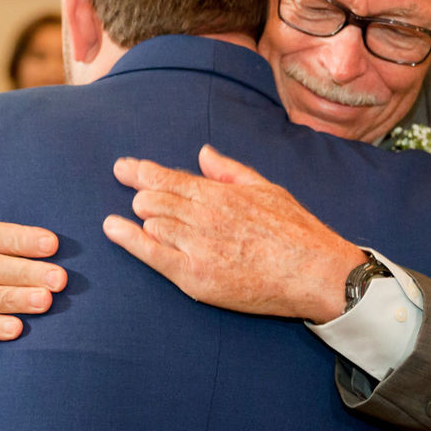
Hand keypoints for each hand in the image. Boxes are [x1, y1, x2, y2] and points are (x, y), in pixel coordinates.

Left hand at [102, 145, 367, 323]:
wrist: (316, 272)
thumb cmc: (297, 232)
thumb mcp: (266, 189)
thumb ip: (230, 171)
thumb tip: (203, 153)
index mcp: (221, 193)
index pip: (170, 177)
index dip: (142, 172)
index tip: (124, 168)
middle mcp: (205, 216)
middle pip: (153, 199)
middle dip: (144, 197)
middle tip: (141, 200)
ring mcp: (198, 247)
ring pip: (152, 222)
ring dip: (146, 220)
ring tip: (148, 220)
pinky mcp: (196, 277)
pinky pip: (152, 254)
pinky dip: (129, 239)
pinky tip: (114, 229)